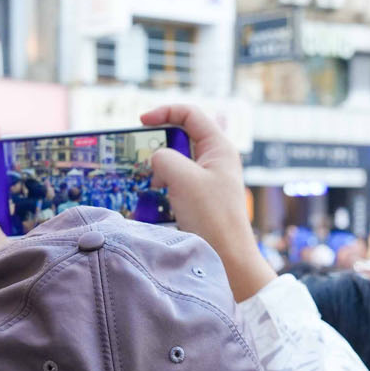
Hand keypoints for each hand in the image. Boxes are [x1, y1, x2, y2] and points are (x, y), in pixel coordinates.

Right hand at [142, 104, 275, 301]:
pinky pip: (178, 182)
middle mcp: (216, 159)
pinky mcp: (202, 197)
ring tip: (155, 185)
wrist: (228, 258)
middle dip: (160, 145)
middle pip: (182, 137)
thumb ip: (164, 158)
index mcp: (219, 147)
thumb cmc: (212, 217)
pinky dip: (165, 185)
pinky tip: (160, 199)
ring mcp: (210, 178)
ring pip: (177, 161)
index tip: (141, 122)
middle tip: (145, 159)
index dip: (164, 112)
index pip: (190, 114)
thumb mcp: (183, 179)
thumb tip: (157, 160)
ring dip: (161, 169)